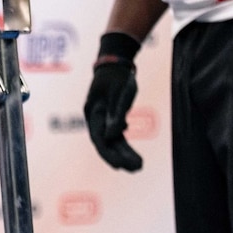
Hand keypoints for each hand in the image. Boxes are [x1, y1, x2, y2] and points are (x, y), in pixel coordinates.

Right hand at [84, 32, 143, 170]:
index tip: (121, 166)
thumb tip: (113, 136)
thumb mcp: (121, 94)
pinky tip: (133, 154)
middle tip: (137, 168)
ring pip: (113, 141)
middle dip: (120, 157)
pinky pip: (117, 135)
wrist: (115, 63)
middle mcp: (95, 118)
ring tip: (139, 166)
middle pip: (106, 143)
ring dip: (124, 154)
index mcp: (93, 112)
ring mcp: (103, 118)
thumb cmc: (118, 77)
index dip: (109, 154)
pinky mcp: (112, 117)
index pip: (99, 138)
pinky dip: (124, 145)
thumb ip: (117, 114)